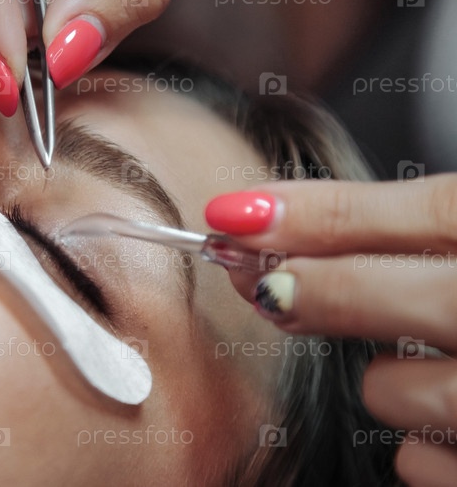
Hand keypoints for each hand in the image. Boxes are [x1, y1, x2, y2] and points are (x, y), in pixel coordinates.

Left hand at [205, 176, 456, 485]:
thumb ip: (428, 238)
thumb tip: (296, 230)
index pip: (436, 214)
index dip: (326, 211)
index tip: (236, 212)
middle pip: (408, 298)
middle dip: (322, 287)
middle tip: (261, 279)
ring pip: (403, 389)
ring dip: (387, 379)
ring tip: (427, 367)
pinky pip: (421, 463)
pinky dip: (417, 445)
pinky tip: (447, 429)